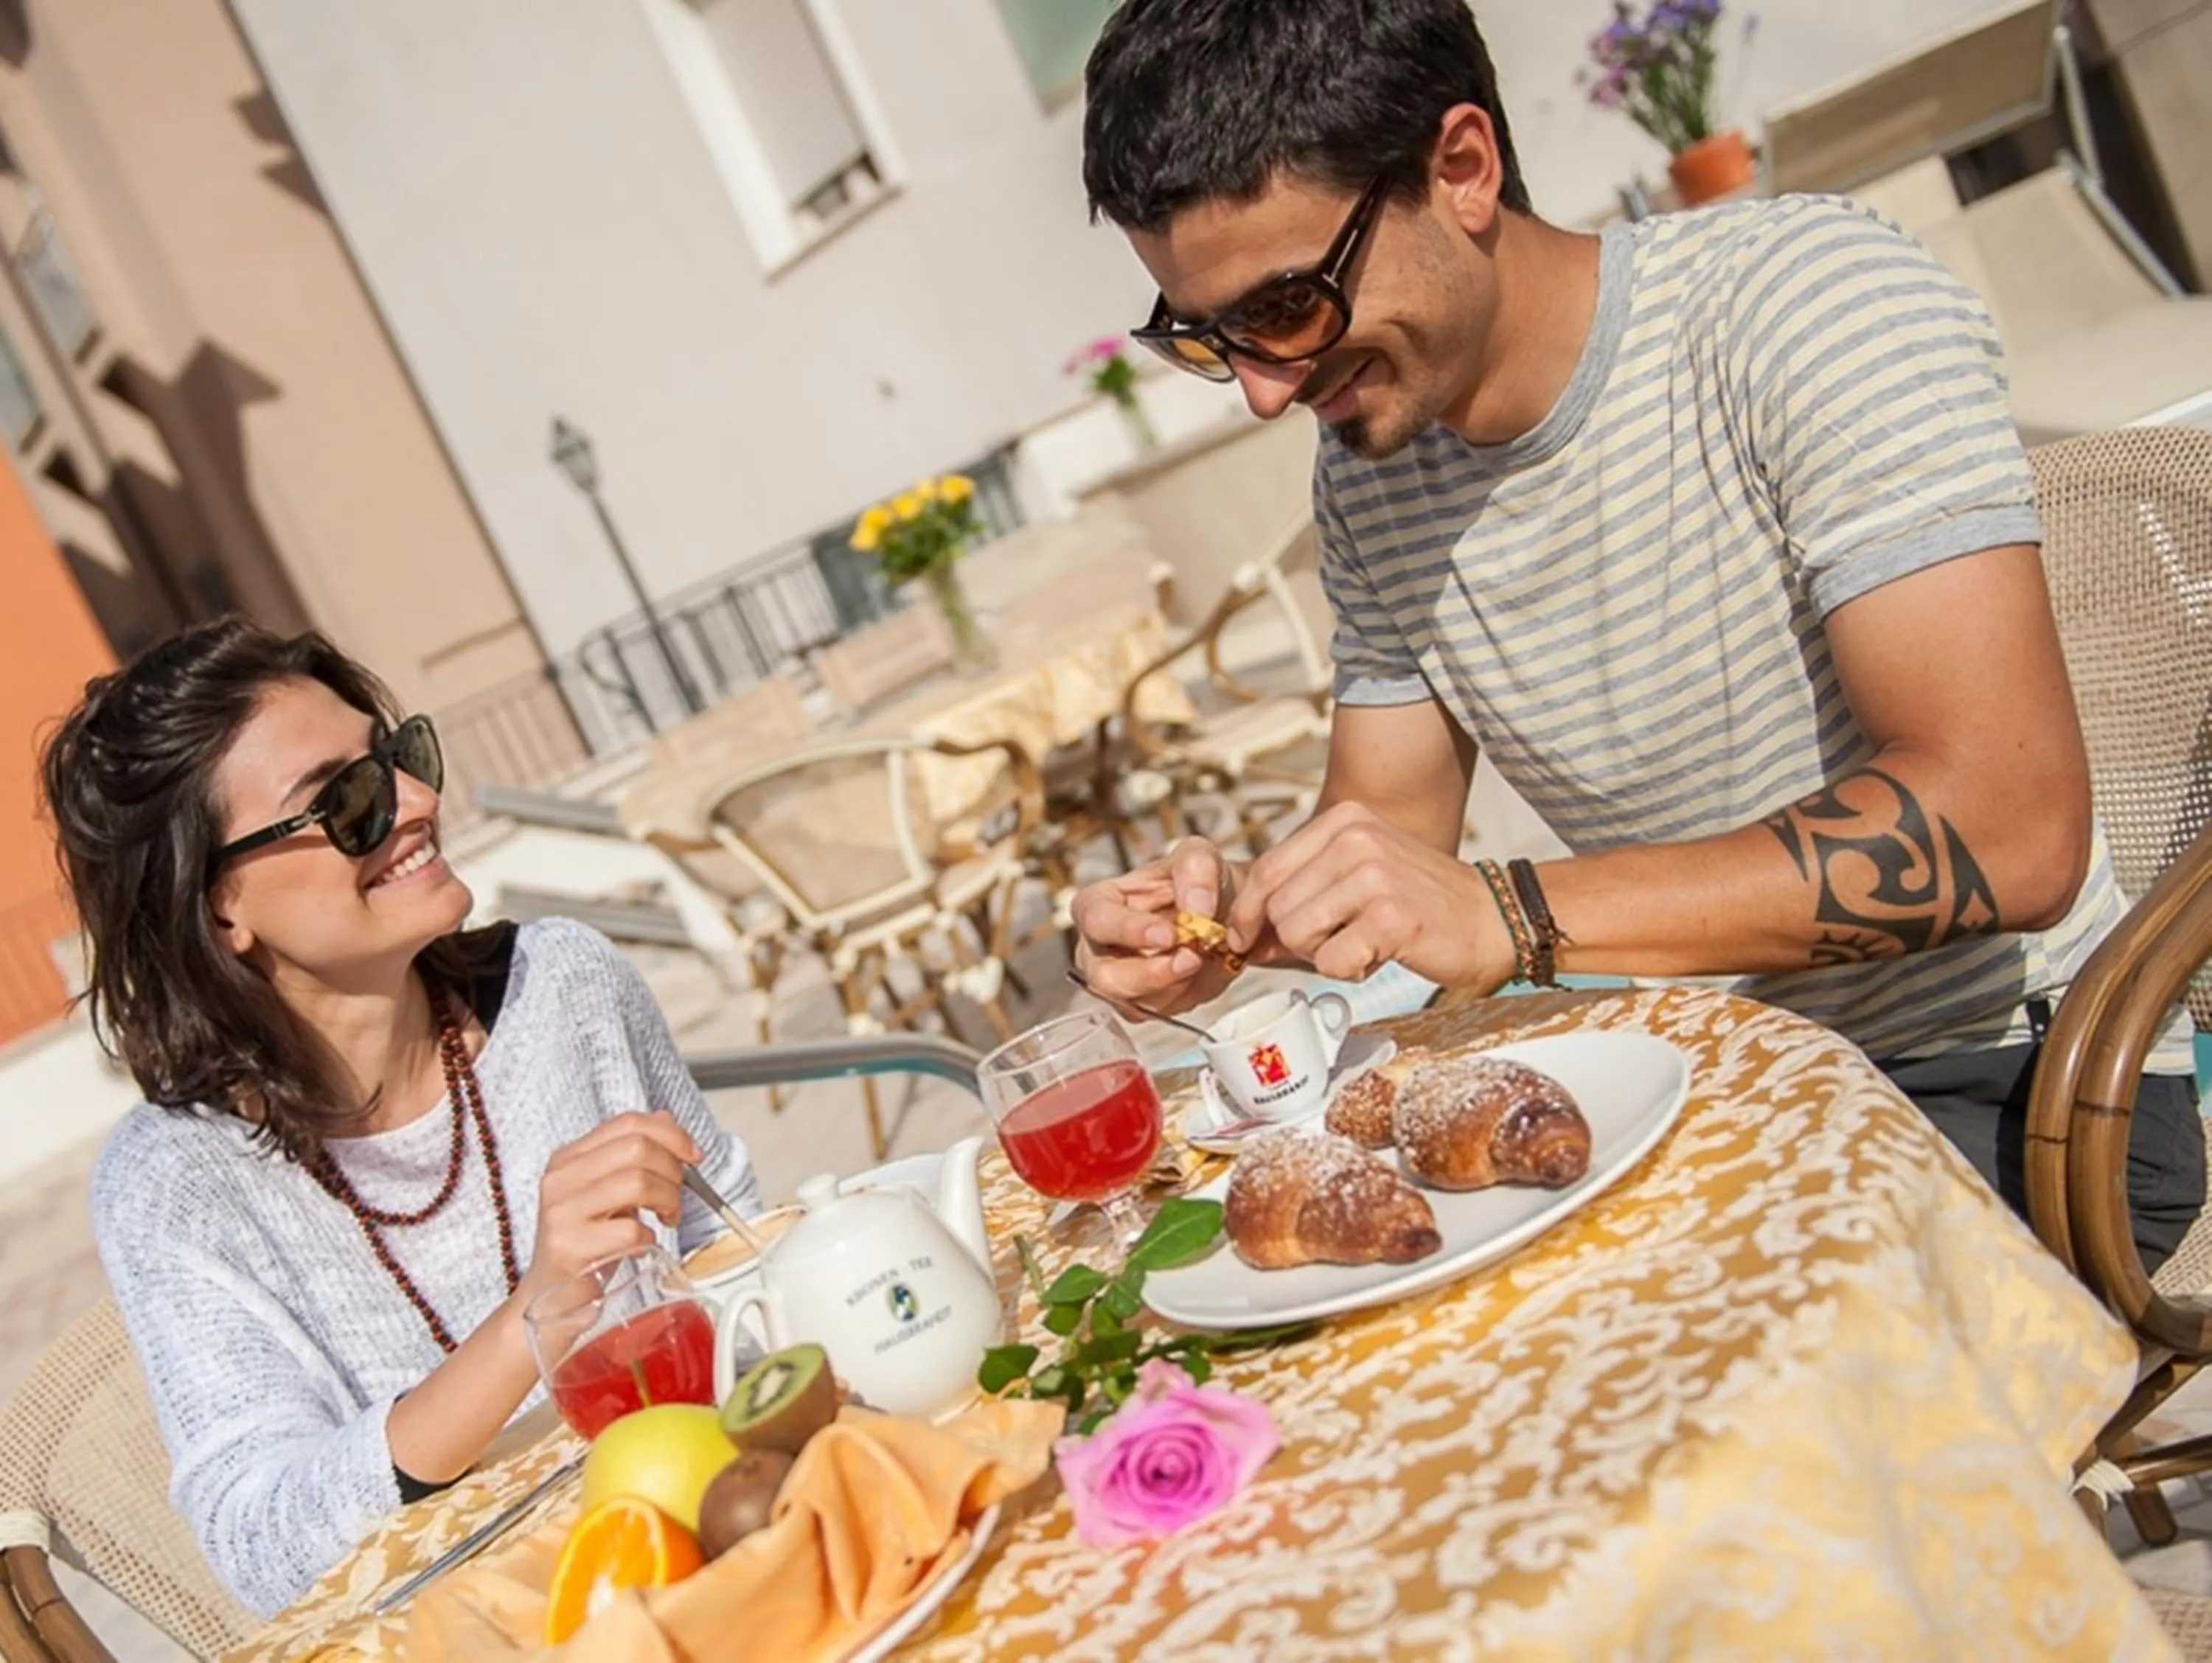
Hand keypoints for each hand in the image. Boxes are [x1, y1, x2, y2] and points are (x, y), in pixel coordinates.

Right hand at [517, 1112, 699, 1304]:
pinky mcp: (569, 1247)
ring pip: (638, 1183)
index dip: (671, 1134)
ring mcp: (562, 1213)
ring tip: (666, 1217)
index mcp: (569, 1158)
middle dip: (673, 1171)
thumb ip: (631, 1158)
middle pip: (637, 1148)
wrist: (549, 1298)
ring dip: (668, 1200)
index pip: (628, 1123)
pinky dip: (650, 1236)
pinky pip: (631, 1230)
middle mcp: (560, 1179)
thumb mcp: (607, 1193)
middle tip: (675, 1196)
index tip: (693, 1156)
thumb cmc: (586, 1245)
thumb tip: (666, 1120)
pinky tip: (643, 1244)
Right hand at [1069, 836, 1249, 1017]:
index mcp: (1100, 902)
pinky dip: (1182, 999)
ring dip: (1170, 989)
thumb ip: (1196, 870)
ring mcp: (1118, 980)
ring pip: (1129, 1002)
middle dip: (1147, 974)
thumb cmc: (1197, 883)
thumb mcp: (1199, 857)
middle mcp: (1099, 946)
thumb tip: (1197, 909)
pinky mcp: (1143, 1003)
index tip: (1168, 935)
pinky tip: (1198, 976)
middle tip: (1190, 959)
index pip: (1095, 918)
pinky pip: (1155, 1014)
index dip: (1128, 930)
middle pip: (1102, 975)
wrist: (1225, 915)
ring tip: (1200, 963)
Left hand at [1225, 802, 1514, 988]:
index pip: (1266, 870)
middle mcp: (1356, 839)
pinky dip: (1349, 970)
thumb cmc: (1422, 904)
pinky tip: (1379, 955)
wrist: (1494, 920)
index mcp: (1344, 821)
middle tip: (1337, 941)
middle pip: (1277, 907)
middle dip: (1295, 939)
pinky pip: (1331, 961)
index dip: (1247, 913)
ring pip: (1296, 932)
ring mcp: (1374, 875)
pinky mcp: (1390, 916)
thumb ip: (1302, 896)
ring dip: (1322, 954)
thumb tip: (1242, 935)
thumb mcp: (1358, 878)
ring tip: (1361, 944)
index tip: (1243, 939)